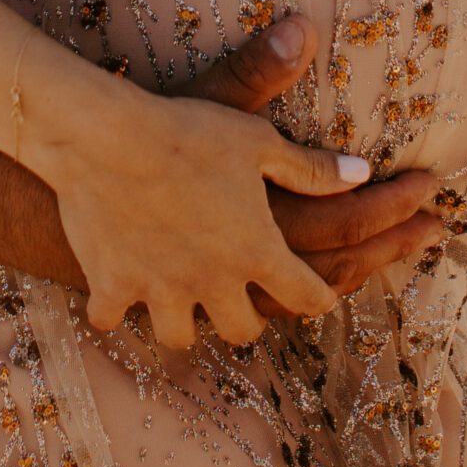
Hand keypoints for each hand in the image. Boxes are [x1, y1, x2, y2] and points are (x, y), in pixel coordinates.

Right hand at [31, 69, 367, 348]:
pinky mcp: (112, 285)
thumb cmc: (188, 130)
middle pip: (244, 329)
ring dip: (188, 325)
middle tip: (250, 308)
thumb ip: (311, 168)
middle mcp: (213, 281)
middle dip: (251, 322)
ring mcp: (161, 289)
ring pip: (181, 336)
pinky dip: (114, 310)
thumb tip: (361, 175)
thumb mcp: (258, 140)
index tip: (322, 297)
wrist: (105, 136)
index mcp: (257, 249)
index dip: (320, 299)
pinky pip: (112, 318)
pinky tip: (116, 298)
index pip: (308, 295)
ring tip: (185, 309)